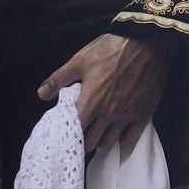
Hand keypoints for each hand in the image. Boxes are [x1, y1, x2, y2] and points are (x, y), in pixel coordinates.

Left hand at [36, 29, 170, 157]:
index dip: (68, 134)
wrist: (147, 41)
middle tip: (79, 137)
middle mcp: (108, 115)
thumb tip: (41, 94)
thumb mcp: (79, 61)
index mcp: (91, 103)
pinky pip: (133, 139)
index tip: (64, 134)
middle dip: (82, 141)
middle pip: (91, 142)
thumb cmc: (110, 49)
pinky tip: (120, 147)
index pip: (74, 131)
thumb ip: (58, 79)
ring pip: (109, 142)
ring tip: (96, 138)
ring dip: (100, 142)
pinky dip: (124, 145)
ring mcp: (127, 116)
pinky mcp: (144, 113)